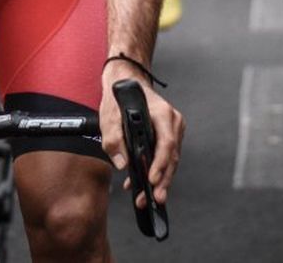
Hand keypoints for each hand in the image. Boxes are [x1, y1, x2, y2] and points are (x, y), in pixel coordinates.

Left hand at [99, 66, 183, 207]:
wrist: (126, 83)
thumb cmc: (120, 97)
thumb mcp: (109, 115)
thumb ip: (114, 139)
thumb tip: (122, 163)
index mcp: (161, 113)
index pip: (166, 142)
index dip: (161, 164)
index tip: (153, 180)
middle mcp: (172, 121)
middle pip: (172, 156)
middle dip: (163, 180)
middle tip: (154, 199)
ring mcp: (173, 129)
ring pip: (170, 160)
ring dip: (159, 180)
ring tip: (147, 198)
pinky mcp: (168, 136)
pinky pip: (165, 157)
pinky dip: (156, 171)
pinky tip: (142, 183)